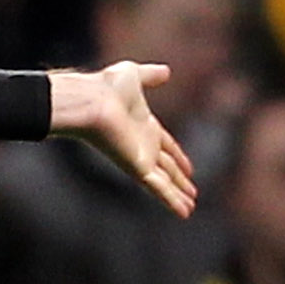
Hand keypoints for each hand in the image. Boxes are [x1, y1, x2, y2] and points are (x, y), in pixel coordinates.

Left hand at [46, 60, 197, 215]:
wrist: (92, 101)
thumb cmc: (106, 87)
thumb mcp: (135, 75)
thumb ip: (151, 75)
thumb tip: (167, 71)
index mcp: (143, 125)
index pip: (165, 145)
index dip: (178, 156)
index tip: (189, 167)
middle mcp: (142, 145)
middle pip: (166, 166)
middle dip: (179, 179)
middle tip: (192, 192)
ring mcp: (140, 158)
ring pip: (164, 182)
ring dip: (178, 195)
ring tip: (191, 207)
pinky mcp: (137, 168)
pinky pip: (159, 188)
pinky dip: (172, 201)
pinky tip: (185, 212)